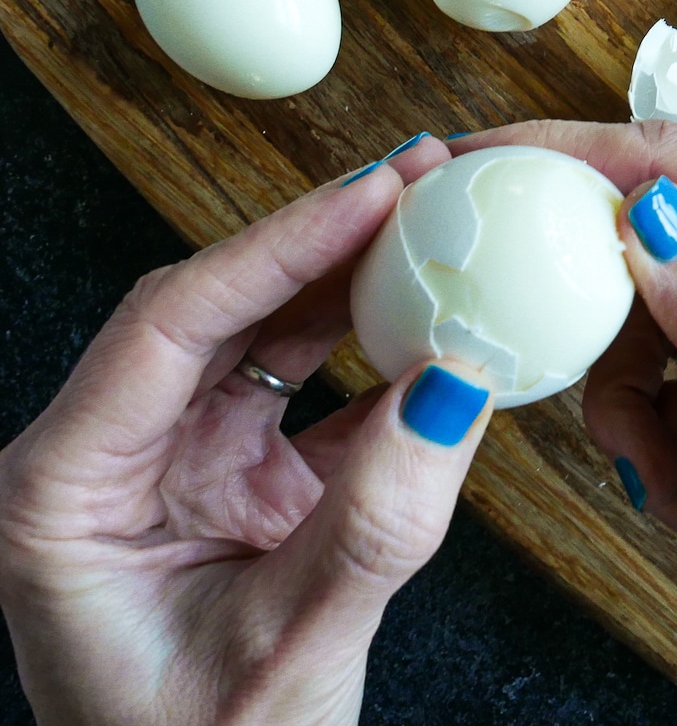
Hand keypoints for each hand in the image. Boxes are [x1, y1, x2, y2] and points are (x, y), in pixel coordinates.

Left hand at [0, 136, 491, 725]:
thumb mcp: (290, 653)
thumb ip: (376, 522)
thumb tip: (456, 389)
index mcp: (66, 490)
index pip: (171, 322)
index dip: (280, 244)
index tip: (373, 194)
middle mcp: (113, 453)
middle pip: (217, 300)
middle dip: (320, 234)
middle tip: (413, 178)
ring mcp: (176, 455)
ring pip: (261, 326)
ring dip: (347, 273)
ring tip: (423, 220)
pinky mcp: (234, 467)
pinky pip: (304, 381)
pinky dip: (369, 346)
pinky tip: (422, 316)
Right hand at [453, 121, 676, 725]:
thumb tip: (640, 214)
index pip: (671, 163)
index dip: (560, 156)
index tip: (467, 168)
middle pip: (653, 248)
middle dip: (600, 336)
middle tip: (595, 427)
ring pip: (665, 324)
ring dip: (639, 409)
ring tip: (673, 495)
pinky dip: (676, 437)